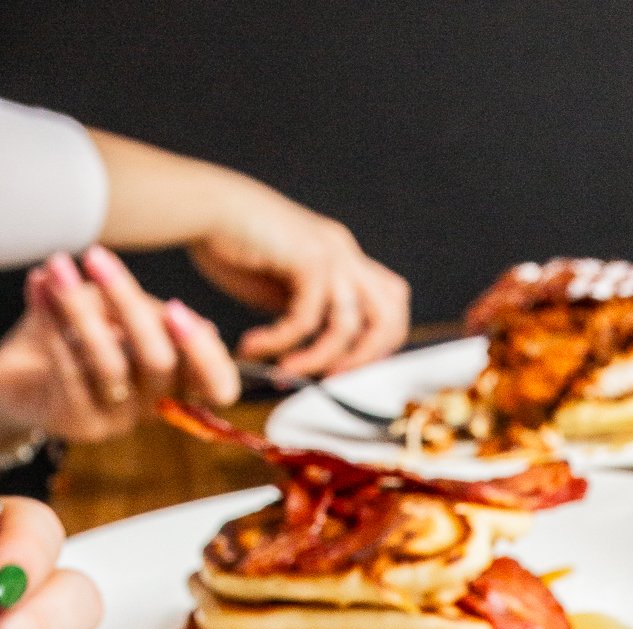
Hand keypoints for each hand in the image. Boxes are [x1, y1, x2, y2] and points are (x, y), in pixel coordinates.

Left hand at [0, 248, 239, 444]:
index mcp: (177, 379)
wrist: (20, 375)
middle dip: (128, 303)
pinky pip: (71, 372)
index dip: (207, 355)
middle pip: (160, 362)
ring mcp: (120, 420)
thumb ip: (147, 311)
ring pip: (111, 364)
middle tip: (95, 257)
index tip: (176, 309)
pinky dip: (53, 325)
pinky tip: (39, 289)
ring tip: (57, 266)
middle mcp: (155, 405)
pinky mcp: (81, 424)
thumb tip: (205, 327)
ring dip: (80, 307)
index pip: (218, 386)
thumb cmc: (76, 335)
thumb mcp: (116, 311)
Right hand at [187, 180, 409, 376]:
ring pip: (349, 325)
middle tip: (327, 379)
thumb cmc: (233, 246)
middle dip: (363, 358)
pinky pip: (307, 319)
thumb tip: (324, 358)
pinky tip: (252, 346)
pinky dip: (280, 342)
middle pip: (389, 317)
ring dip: (316, 359)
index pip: (392, 304)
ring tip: (282, 371)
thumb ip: (310, 315)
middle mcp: (345, 252)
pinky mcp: (306, 257)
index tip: (343, 368)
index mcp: (345, 258)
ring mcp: (330, 251)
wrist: (200, 206)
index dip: (378, 344)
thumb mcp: (284, 289)